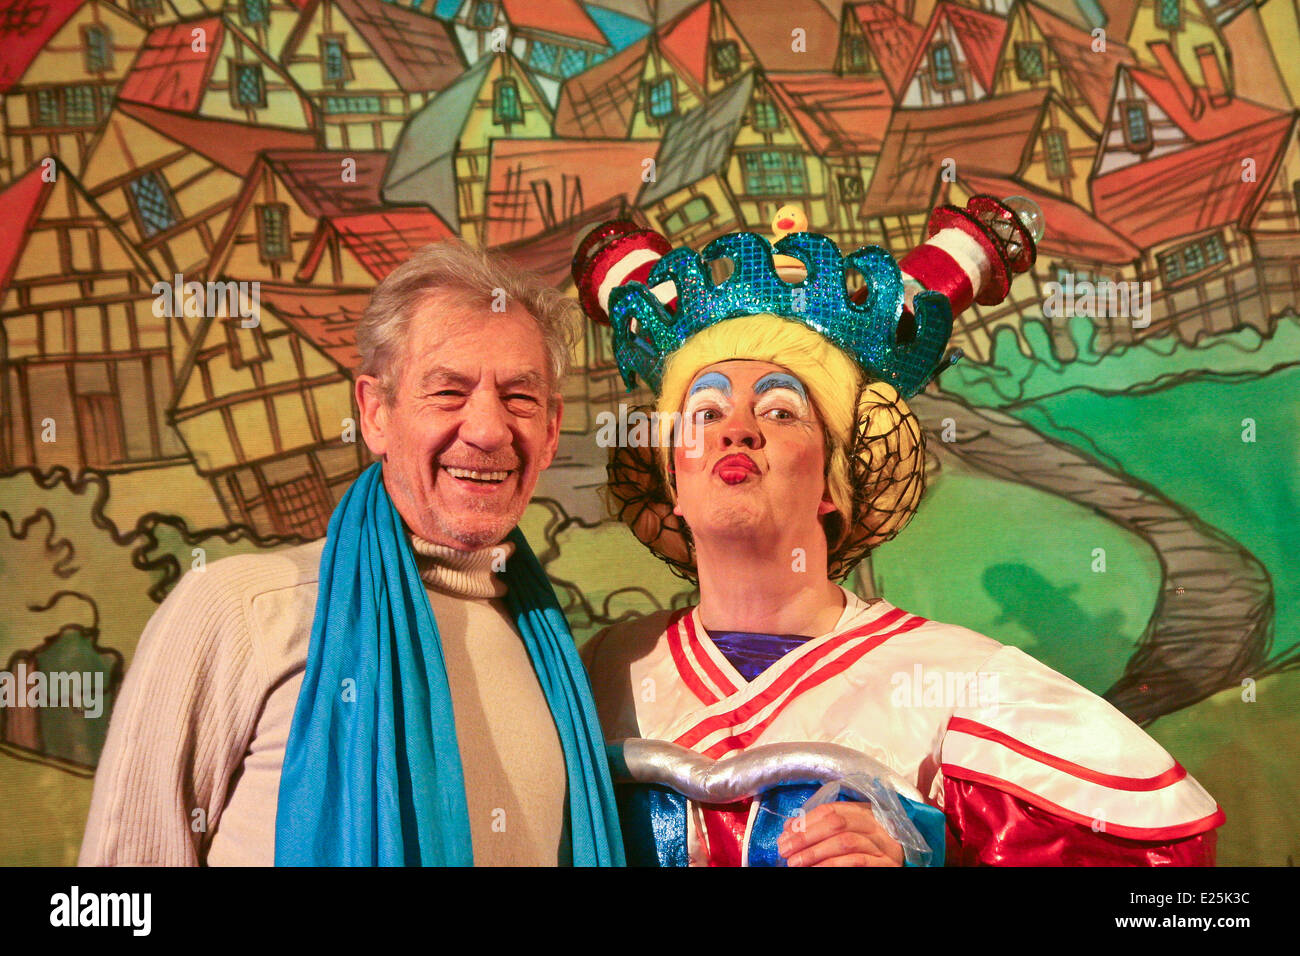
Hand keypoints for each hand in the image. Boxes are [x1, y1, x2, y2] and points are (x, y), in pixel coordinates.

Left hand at [777, 802, 904, 866]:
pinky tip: (817, 870)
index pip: (831, 810)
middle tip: (785, 851)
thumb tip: (789, 828)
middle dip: (806, 836)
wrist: (902, 861)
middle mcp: (875, 825)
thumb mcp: (849, 831)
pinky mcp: (887, 865)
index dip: (805, 821)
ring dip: (815, 853)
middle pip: (836, 823)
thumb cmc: (869, 849)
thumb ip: (822, 827)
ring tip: (795, 864)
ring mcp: (883, 845)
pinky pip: (858, 862)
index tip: (784, 835)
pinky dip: (833, 866)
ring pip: (845, 842)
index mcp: (864, 812)